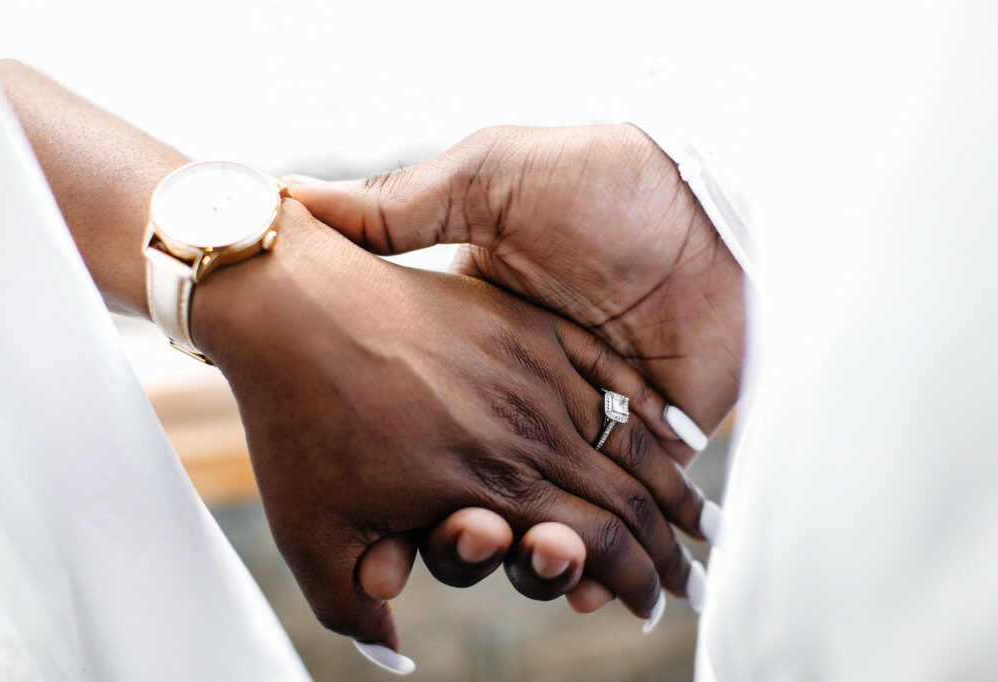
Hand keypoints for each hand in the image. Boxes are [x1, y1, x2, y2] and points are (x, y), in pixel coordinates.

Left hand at [191, 200, 710, 657]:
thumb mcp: (312, 536)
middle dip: (668, 551)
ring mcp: (535, 373)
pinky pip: (608, 374)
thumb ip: (356, 609)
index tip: (650, 610)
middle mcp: (530, 433)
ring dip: (674, 489)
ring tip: (705, 520)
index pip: (595, 547)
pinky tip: (682, 433)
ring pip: (630, 442)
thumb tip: (397, 655)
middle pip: (628, 502)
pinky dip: (650, 409)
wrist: (294, 307)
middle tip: (695, 580)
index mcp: (492, 488)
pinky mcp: (526, 328)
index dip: (632, 584)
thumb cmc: (297, 423)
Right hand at [288, 124, 742, 613]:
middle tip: (476, 539)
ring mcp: (596, 422)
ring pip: (558, 522)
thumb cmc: (593, 177)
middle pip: (491, 498)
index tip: (397, 525)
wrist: (709, 195)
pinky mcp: (659, 441)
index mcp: (483, 351)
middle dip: (476, 540)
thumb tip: (289, 192)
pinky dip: (609, 563)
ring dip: (546, 560)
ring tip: (553, 562)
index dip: (410, 489)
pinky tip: (596, 585)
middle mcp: (533, 397)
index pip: (431, 437)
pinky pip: (626, 518)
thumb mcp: (484, 178)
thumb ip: (396, 203)